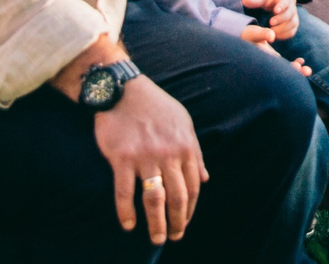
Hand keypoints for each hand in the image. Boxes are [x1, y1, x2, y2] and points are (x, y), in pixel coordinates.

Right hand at [94, 75, 206, 242]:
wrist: (123, 90)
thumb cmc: (156, 106)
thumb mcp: (184, 123)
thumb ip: (195, 152)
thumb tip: (206, 178)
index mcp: (185, 146)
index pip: (193, 187)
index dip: (190, 209)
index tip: (184, 222)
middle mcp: (168, 154)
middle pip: (177, 197)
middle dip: (177, 222)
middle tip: (173, 237)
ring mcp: (145, 157)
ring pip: (154, 199)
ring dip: (156, 223)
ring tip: (156, 238)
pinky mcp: (122, 158)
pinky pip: (125, 192)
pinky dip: (126, 211)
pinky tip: (128, 225)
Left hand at [242, 0, 299, 43]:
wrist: (282, 2)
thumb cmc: (270, 0)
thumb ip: (254, 1)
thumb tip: (243, 1)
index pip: (285, 2)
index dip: (281, 6)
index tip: (275, 10)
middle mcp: (291, 8)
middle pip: (289, 14)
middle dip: (281, 19)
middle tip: (271, 23)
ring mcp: (293, 18)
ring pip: (292, 24)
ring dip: (282, 29)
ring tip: (271, 32)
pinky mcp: (293, 27)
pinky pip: (291, 32)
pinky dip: (284, 35)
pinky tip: (275, 37)